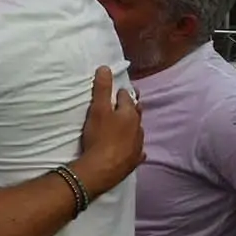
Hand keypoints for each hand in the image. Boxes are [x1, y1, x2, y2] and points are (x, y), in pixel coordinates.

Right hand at [73, 68, 143, 192]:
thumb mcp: (97, 110)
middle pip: (136, 113)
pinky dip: (136, 148)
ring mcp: (138, 145)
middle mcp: (138, 128)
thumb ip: (102, 89)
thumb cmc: (100, 136)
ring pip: (138, 131)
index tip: (118, 90)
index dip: (122, 93)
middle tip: (125, 104)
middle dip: (131, 108)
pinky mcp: (134, 160)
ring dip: (133, 127)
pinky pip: (138, 151)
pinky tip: (136, 150)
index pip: (127, 98)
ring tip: (127, 125)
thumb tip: (106, 68)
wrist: (102, 168)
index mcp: (129, 114)